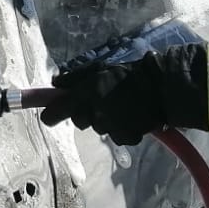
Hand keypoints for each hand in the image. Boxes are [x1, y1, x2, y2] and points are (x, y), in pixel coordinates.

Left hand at [41, 56, 164, 146]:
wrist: (161, 88)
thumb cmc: (129, 74)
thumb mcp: (100, 69)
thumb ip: (75, 78)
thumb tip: (55, 84)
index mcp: (88, 93)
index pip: (60, 110)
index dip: (52, 115)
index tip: (47, 118)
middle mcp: (97, 113)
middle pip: (79, 121)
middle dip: (84, 114)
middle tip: (98, 102)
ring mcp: (112, 127)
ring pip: (99, 129)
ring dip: (104, 121)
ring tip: (120, 107)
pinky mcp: (126, 138)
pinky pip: (116, 136)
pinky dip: (121, 129)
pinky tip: (130, 117)